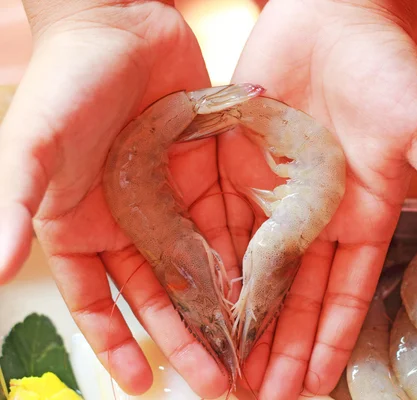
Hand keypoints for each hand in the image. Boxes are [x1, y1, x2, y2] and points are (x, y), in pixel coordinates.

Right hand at [0, 1, 237, 396]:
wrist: (115, 23)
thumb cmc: (63, 82)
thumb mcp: (31, 147)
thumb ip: (12, 205)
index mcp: (81, 225)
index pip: (98, 301)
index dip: (117, 343)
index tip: (144, 382)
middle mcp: (127, 220)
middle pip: (159, 294)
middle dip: (186, 338)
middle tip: (216, 380)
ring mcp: (167, 199)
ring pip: (198, 265)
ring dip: (221, 305)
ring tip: (247, 345)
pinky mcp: (201, 172)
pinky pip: (224, 220)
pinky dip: (242, 253)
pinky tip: (263, 285)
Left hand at [226, 0, 416, 397]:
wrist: (334, 15)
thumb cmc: (390, 69)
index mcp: (361, 214)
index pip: (344, 292)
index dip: (329, 338)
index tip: (314, 382)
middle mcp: (314, 213)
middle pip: (294, 293)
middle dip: (280, 343)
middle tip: (261, 393)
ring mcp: (271, 192)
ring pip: (251, 267)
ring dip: (241, 315)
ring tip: (226, 363)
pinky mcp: (234, 164)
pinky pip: (218, 220)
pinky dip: (208, 260)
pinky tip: (196, 297)